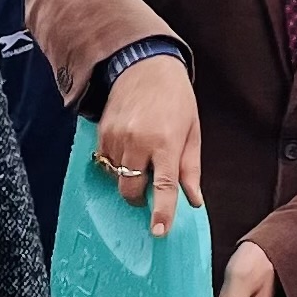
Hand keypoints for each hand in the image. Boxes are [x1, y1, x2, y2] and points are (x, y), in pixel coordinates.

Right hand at [95, 54, 204, 238]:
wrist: (144, 65)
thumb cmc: (176, 99)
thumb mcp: (192, 132)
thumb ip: (191, 170)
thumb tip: (193, 201)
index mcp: (167, 143)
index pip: (164, 186)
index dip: (161, 212)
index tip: (158, 231)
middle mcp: (139, 141)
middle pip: (131, 189)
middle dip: (139, 199)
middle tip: (150, 188)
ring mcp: (117, 137)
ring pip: (116, 178)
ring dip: (128, 179)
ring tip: (141, 158)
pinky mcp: (102, 133)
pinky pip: (105, 162)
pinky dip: (116, 164)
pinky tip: (128, 148)